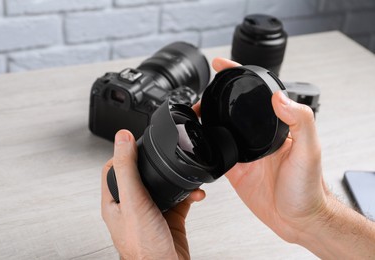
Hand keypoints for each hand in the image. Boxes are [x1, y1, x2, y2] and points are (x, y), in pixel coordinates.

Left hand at [101, 130, 204, 259]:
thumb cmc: (144, 248)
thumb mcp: (133, 201)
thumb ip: (127, 169)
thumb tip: (121, 138)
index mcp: (115, 200)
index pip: (113, 168)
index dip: (123, 152)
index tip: (136, 141)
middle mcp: (131, 205)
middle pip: (140, 173)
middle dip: (155, 163)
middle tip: (165, 154)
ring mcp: (151, 211)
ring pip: (162, 184)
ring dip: (175, 177)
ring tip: (184, 174)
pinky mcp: (169, 218)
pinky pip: (180, 198)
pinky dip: (189, 193)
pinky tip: (195, 193)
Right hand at [194, 58, 326, 242]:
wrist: (297, 220)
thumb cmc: (308, 188)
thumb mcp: (309, 151)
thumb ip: (300, 122)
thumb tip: (280, 97)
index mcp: (276, 126)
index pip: (256, 94)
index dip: (238, 75)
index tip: (221, 64)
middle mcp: (258, 136)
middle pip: (233, 109)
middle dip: (215, 96)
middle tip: (201, 91)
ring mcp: (245, 152)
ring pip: (221, 129)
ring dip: (206, 118)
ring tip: (192, 111)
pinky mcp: (235, 169)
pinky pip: (216, 153)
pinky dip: (205, 145)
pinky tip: (197, 140)